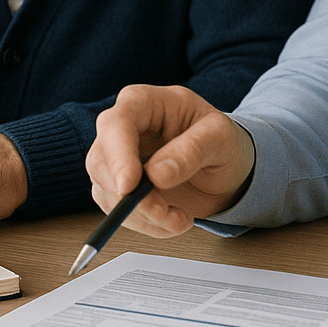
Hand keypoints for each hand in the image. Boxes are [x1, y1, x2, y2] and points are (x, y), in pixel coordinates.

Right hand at [86, 84, 255, 237]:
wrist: (226, 167)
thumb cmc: (222, 140)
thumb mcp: (220, 137)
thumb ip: (192, 150)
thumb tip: (157, 174)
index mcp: (146, 102)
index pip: (117, 123)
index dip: (118, 155)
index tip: (129, 187)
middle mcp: (125, 128)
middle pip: (101, 160)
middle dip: (129, 195)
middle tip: (162, 212)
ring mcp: (119, 158)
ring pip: (105, 190)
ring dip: (140, 215)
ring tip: (180, 219)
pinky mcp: (120, 186)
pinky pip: (116, 210)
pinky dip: (144, 224)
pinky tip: (172, 220)